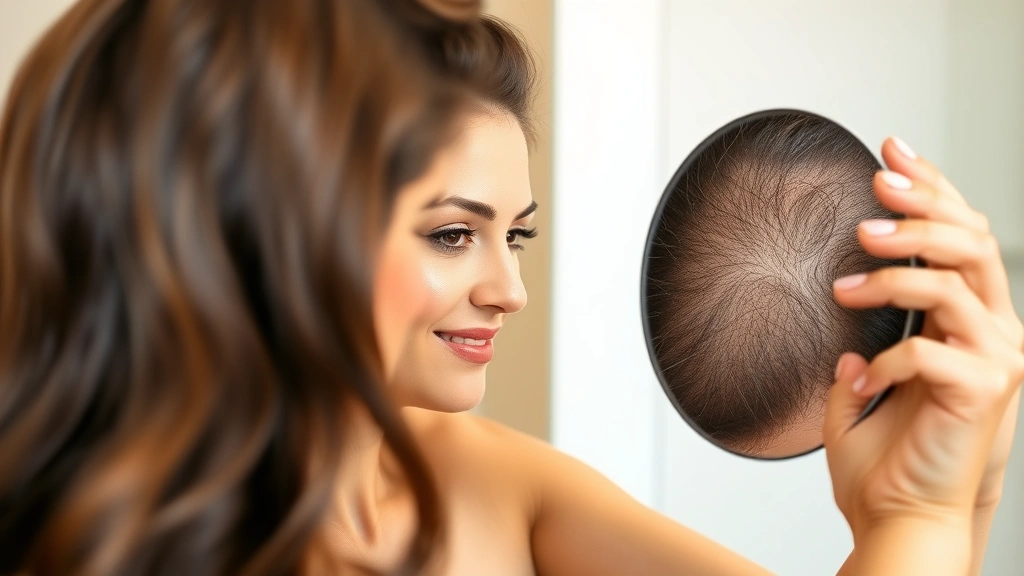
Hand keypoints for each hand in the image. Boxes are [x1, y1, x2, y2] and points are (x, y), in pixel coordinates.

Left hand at [823, 137, 1023, 548]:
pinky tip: (856, 380)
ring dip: (894, 274)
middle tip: (873, 188)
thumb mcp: (867, 379)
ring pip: (954, 283)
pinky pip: (930, 352)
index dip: (931, 188)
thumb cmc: (885, 456)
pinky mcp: (983, 392)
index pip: (960, 235)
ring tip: (842, 283)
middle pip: (972, 241)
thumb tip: (843, 311)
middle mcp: (993, 331)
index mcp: (968, 320)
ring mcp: (996, 360)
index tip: (890, 150)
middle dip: (922, 205)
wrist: (898, 515)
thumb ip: (865, 342)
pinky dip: (885, 361)